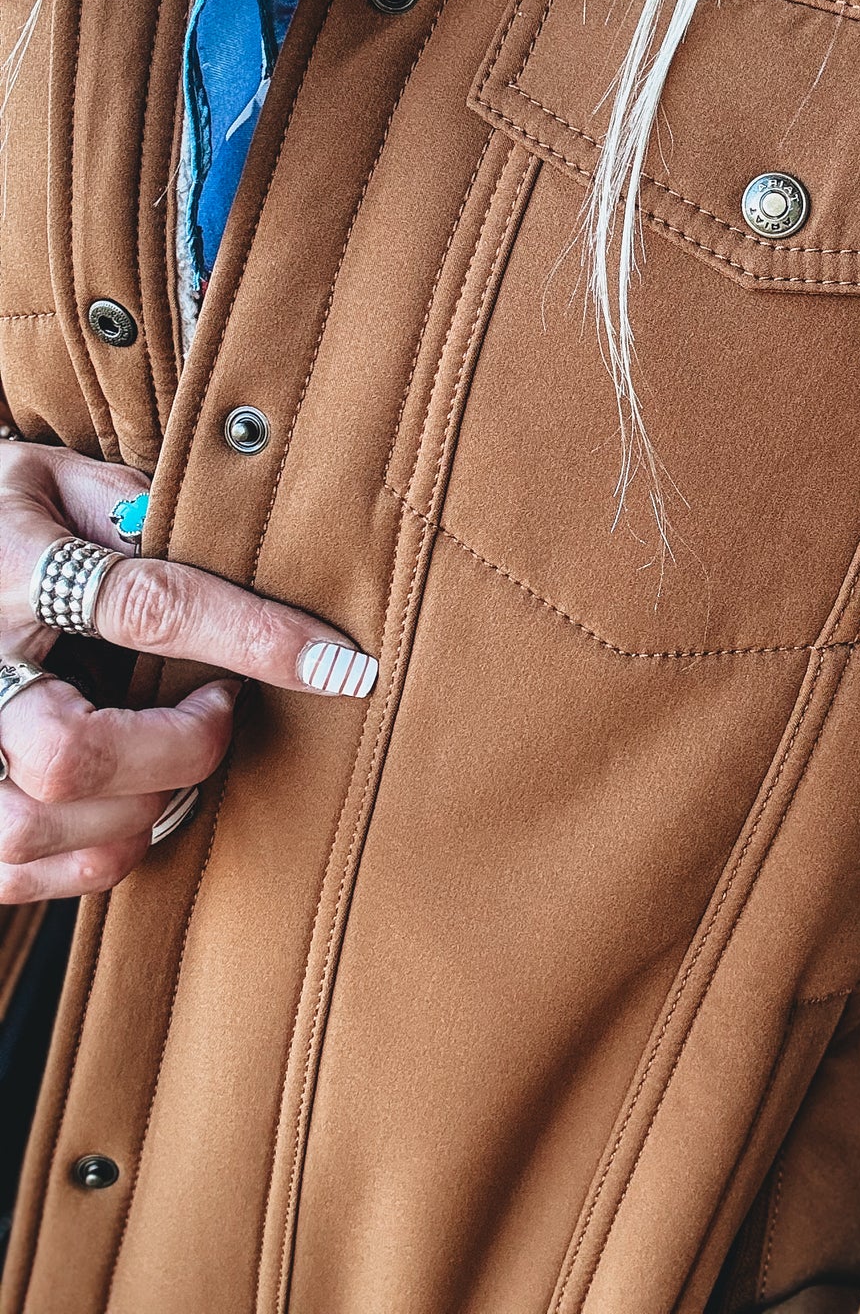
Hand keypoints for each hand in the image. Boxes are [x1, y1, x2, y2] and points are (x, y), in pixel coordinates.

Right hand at [0, 441, 375, 904]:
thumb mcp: (50, 478)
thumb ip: (129, 504)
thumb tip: (228, 541)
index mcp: (15, 569)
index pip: (144, 606)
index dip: (250, 635)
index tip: (337, 663)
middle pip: (70, 753)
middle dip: (179, 749)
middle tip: (221, 708)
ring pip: (35, 826)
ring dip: (136, 809)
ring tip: (174, 760)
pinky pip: (16, 872)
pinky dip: (95, 855)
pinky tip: (131, 807)